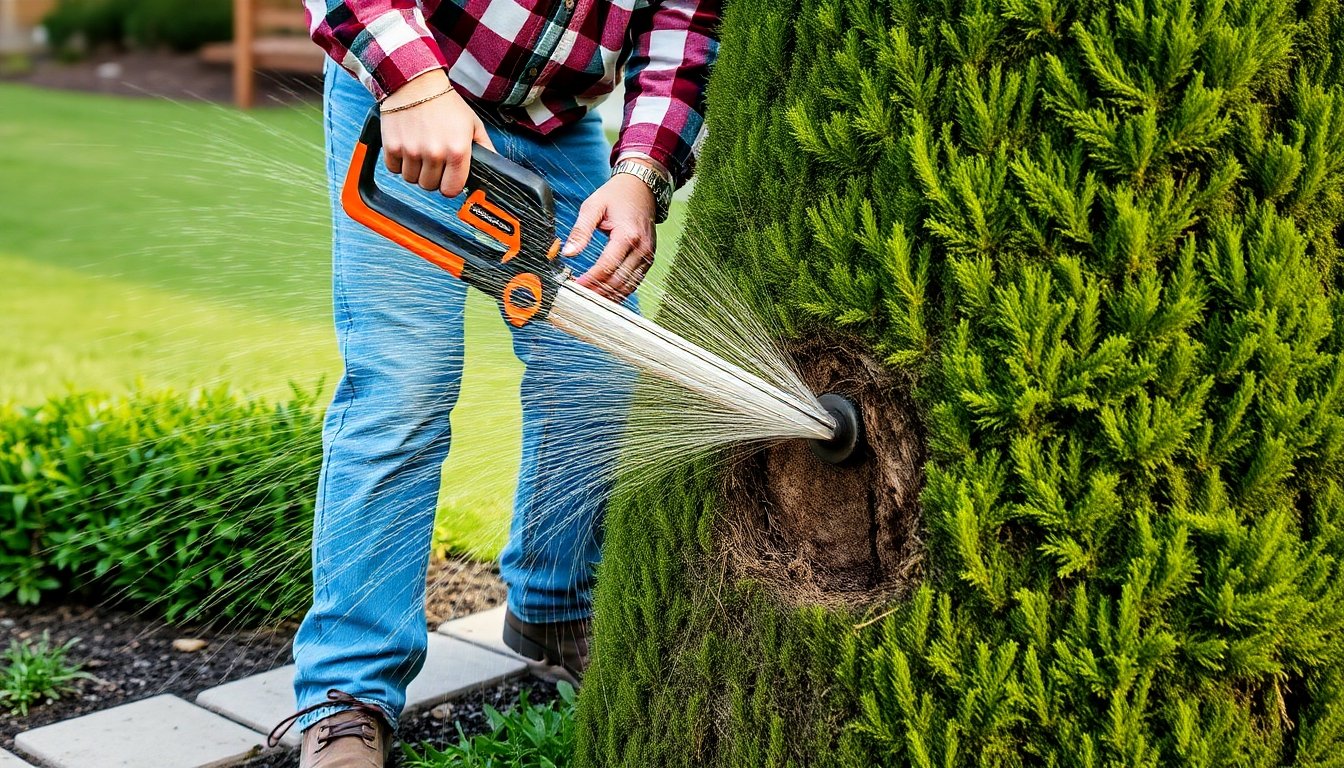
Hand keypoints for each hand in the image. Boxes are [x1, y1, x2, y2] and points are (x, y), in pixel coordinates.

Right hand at [380, 69, 494, 196]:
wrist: (416, 82)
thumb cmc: (446, 103)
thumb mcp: (473, 124)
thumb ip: (485, 148)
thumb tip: (494, 168)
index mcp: (457, 151)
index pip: (451, 190)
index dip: (450, 185)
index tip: (448, 177)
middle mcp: (434, 153)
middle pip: (430, 186)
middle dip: (432, 177)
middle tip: (434, 160)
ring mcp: (411, 150)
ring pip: (411, 179)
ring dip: (415, 170)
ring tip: (420, 151)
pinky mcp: (392, 146)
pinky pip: (393, 169)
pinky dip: (398, 163)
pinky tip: (406, 147)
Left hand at [566, 171, 657, 300]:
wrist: (642, 188)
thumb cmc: (617, 195)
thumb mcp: (593, 207)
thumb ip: (580, 231)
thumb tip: (568, 253)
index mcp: (627, 235)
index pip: (607, 267)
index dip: (590, 280)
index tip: (575, 285)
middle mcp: (641, 248)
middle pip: (617, 281)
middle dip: (597, 291)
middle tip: (579, 296)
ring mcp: (647, 255)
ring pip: (628, 286)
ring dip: (608, 295)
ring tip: (589, 298)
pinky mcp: (648, 259)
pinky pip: (635, 281)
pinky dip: (620, 291)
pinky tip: (606, 294)